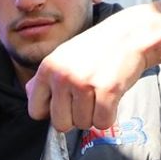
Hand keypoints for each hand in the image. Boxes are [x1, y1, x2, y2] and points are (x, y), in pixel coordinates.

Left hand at [25, 12, 146, 131]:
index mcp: (47, 68)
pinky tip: (111, 99)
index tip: (65, 103)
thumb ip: (44, 78)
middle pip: (60, 124)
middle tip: (87, 100)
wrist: (130, 35)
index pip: (35, 111)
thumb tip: (30, 95)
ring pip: (83, 124)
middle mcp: (62, 76)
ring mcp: (84, 83)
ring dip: (94, 115)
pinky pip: (102, 123)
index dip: (52, 112)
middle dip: (75, 118)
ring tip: (100, 94)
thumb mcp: (63, 57)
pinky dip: (109, 117)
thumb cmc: (97, 49)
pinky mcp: (107, 91)